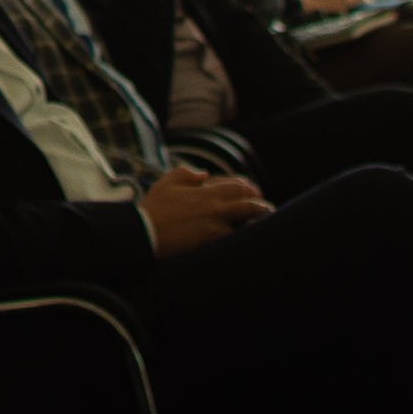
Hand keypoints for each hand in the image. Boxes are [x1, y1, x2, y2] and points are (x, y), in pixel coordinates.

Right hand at [139, 165, 271, 258]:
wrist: (145, 232)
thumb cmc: (153, 208)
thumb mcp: (166, 182)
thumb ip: (186, 173)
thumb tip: (204, 174)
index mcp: (205, 191)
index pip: (236, 185)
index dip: (248, 187)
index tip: (252, 191)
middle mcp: (214, 206)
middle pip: (248, 201)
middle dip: (259, 203)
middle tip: (264, 206)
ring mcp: (215, 224)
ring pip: (247, 218)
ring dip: (258, 217)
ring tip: (267, 219)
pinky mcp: (212, 240)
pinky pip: (235, 237)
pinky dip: (244, 235)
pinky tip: (250, 237)